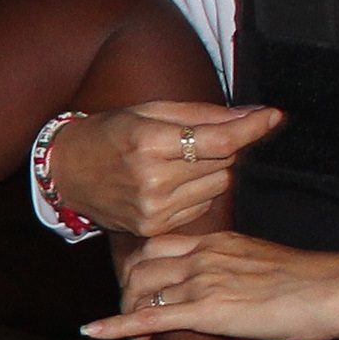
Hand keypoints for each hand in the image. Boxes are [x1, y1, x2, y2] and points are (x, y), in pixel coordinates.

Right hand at [47, 103, 281, 236]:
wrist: (65, 173)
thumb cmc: (107, 134)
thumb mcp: (148, 111)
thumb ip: (201, 115)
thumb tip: (252, 114)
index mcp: (149, 144)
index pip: (218, 140)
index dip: (251, 128)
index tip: (272, 116)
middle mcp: (153, 181)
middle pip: (223, 162)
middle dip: (223, 146)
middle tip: (197, 138)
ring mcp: (154, 209)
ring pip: (218, 185)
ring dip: (211, 170)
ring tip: (178, 162)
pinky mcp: (154, 228)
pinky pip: (202, 207)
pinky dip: (197, 192)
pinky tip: (171, 183)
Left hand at [89, 233, 338, 339]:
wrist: (334, 289)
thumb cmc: (311, 286)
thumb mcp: (266, 275)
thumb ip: (241, 291)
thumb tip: (235, 331)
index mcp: (217, 241)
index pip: (160, 242)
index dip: (140, 263)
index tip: (132, 281)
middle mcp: (203, 255)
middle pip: (141, 263)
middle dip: (126, 289)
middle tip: (125, 312)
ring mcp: (202, 281)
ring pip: (141, 289)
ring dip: (124, 311)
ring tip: (119, 334)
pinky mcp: (206, 310)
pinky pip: (149, 318)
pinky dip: (117, 326)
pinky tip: (94, 332)